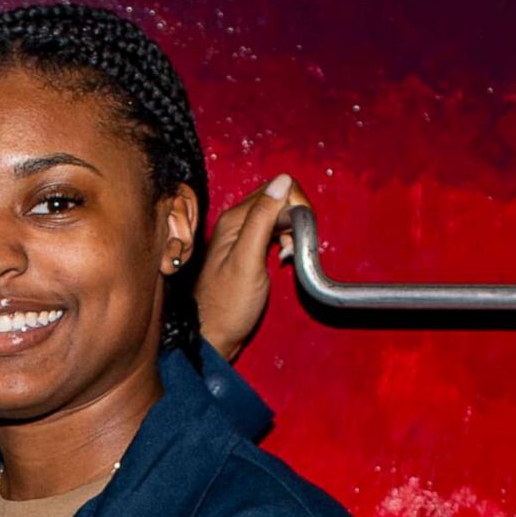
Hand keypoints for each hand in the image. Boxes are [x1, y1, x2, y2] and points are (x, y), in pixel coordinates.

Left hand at [197, 173, 311, 360]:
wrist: (214, 334)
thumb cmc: (227, 305)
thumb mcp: (248, 260)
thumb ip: (262, 220)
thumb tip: (282, 182)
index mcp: (234, 219)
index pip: (276, 188)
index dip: (296, 206)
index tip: (300, 231)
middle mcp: (236, 222)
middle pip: (278, 198)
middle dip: (297, 216)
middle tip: (295, 244)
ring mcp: (242, 236)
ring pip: (279, 215)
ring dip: (294, 229)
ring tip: (289, 253)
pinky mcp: (250, 249)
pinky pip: (275, 231)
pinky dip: (287, 240)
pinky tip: (285, 257)